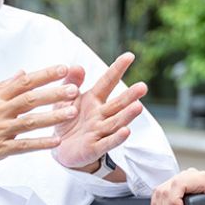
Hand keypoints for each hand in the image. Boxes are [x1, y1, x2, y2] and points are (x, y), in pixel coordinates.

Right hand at [0, 65, 78, 170]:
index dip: (45, 75)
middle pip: (30, 99)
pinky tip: (56, 141)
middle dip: (53, 93)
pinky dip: (40, 143)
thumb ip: (4, 86)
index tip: (63, 68)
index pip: (24, 82)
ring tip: (72, 112)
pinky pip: (23, 146)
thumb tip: (23, 72)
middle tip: (74, 89)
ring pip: (30, 122)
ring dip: (52, 117)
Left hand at [52, 52, 146, 171]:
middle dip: (129, 96)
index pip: (107, 82)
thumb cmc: (66, 120)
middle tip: (143, 86)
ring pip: (115, 122)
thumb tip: (78, 66)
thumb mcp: (64, 99)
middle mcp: (100, 115)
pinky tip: (126, 131)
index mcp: (93, 100)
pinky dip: (116, 138)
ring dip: (127, 115)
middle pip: (117, 104)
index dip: (117, 69)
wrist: (61, 149)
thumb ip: (71, 83)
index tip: (129, 56)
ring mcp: (99, 132)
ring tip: (138, 107)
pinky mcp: (95, 148)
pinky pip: (106, 143)